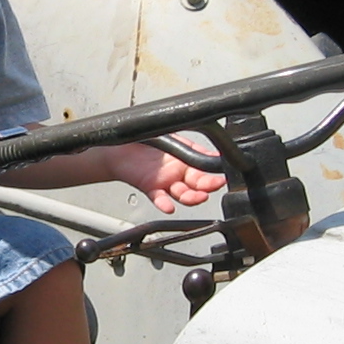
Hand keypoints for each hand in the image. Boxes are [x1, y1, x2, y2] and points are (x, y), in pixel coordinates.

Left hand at [106, 142, 228, 214]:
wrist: (121, 145)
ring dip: (192, 197)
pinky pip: (159, 198)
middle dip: (208, 186)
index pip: (204, 171)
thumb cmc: (147, 140)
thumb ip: (192, 145)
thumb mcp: (174, 137)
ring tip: (199, 197)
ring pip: (183, 195)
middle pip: (197, 186)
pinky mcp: (150, 188)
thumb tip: (213, 150)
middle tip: (216, 184)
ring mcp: (165, 183)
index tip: (222, 175)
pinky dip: (164, 204)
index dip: (214, 175)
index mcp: (186, 162)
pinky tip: (169, 207)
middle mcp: (178, 174)